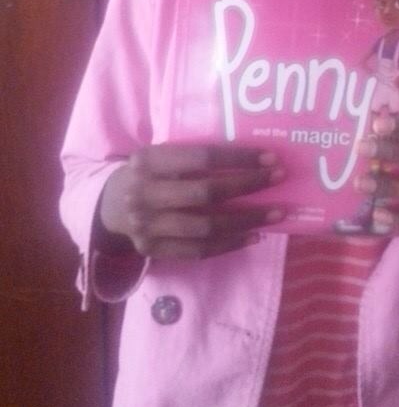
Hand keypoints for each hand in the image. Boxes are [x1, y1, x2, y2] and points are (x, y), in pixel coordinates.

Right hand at [98, 144, 285, 259]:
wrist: (110, 205)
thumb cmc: (150, 173)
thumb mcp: (160, 155)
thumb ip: (193, 156)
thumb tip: (253, 158)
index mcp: (148, 160)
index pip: (201, 156)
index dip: (237, 158)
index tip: (269, 158)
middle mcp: (143, 193)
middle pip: (206, 192)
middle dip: (248, 185)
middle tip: (279, 179)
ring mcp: (146, 226)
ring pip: (206, 226)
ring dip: (247, 220)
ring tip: (276, 213)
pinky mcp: (152, 250)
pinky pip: (199, 250)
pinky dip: (230, 244)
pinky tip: (254, 235)